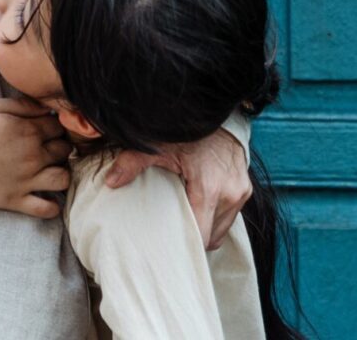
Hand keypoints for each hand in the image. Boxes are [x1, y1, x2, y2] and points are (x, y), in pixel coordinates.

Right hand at [0, 98, 72, 218]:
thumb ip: (24, 105)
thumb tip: (46, 107)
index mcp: (30, 131)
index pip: (60, 128)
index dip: (56, 127)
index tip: (47, 130)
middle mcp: (34, 156)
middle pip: (65, 151)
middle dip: (61, 148)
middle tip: (49, 149)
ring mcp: (27, 180)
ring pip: (63, 179)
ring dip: (62, 174)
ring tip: (51, 172)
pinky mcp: (16, 200)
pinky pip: (45, 209)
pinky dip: (53, 206)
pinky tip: (49, 199)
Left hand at [101, 128, 250, 249]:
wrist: (216, 110)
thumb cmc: (188, 130)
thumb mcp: (158, 144)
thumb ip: (133, 162)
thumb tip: (110, 182)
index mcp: (209, 188)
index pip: (201, 235)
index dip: (185, 244)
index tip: (169, 247)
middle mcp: (230, 194)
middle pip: (212, 236)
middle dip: (193, 237)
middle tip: (172, 233)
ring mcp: (241, 192)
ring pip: (223, 228)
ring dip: (206, 227)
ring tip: (185, 219)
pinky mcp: (246, 188)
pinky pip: (230, 215)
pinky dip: (215, 216)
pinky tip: (199, 206)